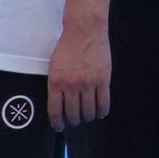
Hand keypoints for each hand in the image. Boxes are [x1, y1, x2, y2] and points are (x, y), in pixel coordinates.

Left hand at [48, 14, 112, 130]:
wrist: (85, 31)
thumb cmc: (68, 46)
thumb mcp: (55, 66)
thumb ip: (57, 84)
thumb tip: (61, 103)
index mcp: (55, 82)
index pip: (55, 111)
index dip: (57, 123)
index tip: (59, 126)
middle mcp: (71, 85)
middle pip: (72, 113)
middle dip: (73, 121)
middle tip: (74, 121)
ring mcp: (88, 84)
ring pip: (88, 111)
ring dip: (88, 117)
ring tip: (88, 116)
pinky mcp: (103, 80)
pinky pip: (104, 103)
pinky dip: (102, 111)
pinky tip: (100, 112)